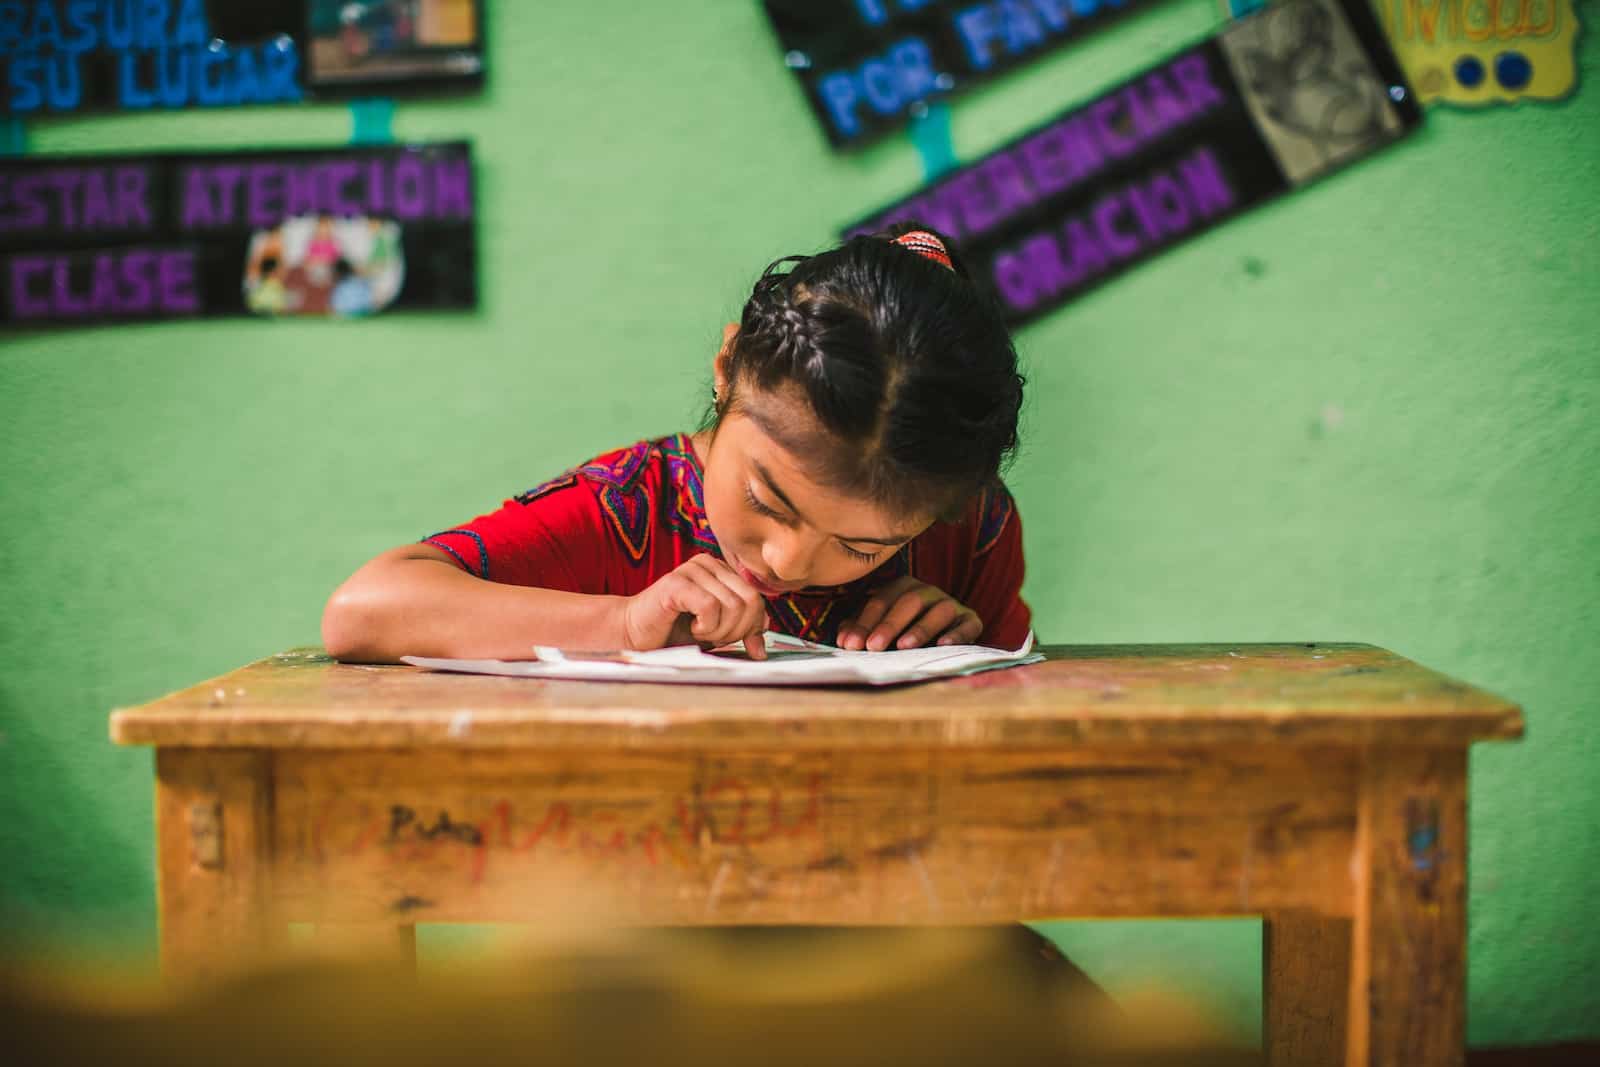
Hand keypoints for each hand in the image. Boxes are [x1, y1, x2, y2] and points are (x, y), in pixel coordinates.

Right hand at [621, 555, 768, 658]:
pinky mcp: (676, 582)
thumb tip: (765, 633)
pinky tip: (689, 627)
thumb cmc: (675, 632)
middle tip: (712, 637)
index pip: (756, 598)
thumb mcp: (718, 631)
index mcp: (721, 570)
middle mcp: (708, 563)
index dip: (752, 627)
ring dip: (718, 631)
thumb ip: (742, 628)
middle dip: (736, 630)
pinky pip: (711, 607)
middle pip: (750, 601)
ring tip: (697, 631)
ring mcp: (691, 570)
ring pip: (733, 606)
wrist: (634, 635)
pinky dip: (705, 627)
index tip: (737, 643)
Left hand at [835, 576, 981, 651]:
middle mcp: (927, 591)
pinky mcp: (971, 620)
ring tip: (903, 647)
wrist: (945, 638)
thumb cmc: (905, 632)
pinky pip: (967, 624)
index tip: (850, 643)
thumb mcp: (881, 629)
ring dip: (920, 629)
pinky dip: (957, 634)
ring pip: (938, 611)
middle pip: (908, 602)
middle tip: (872, 647)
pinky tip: (943, 645)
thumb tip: (844, 640)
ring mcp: (951, 604)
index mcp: (902, 588)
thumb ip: (861, 630)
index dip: (864, 622)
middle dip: (888, 625)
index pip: (881, 601)